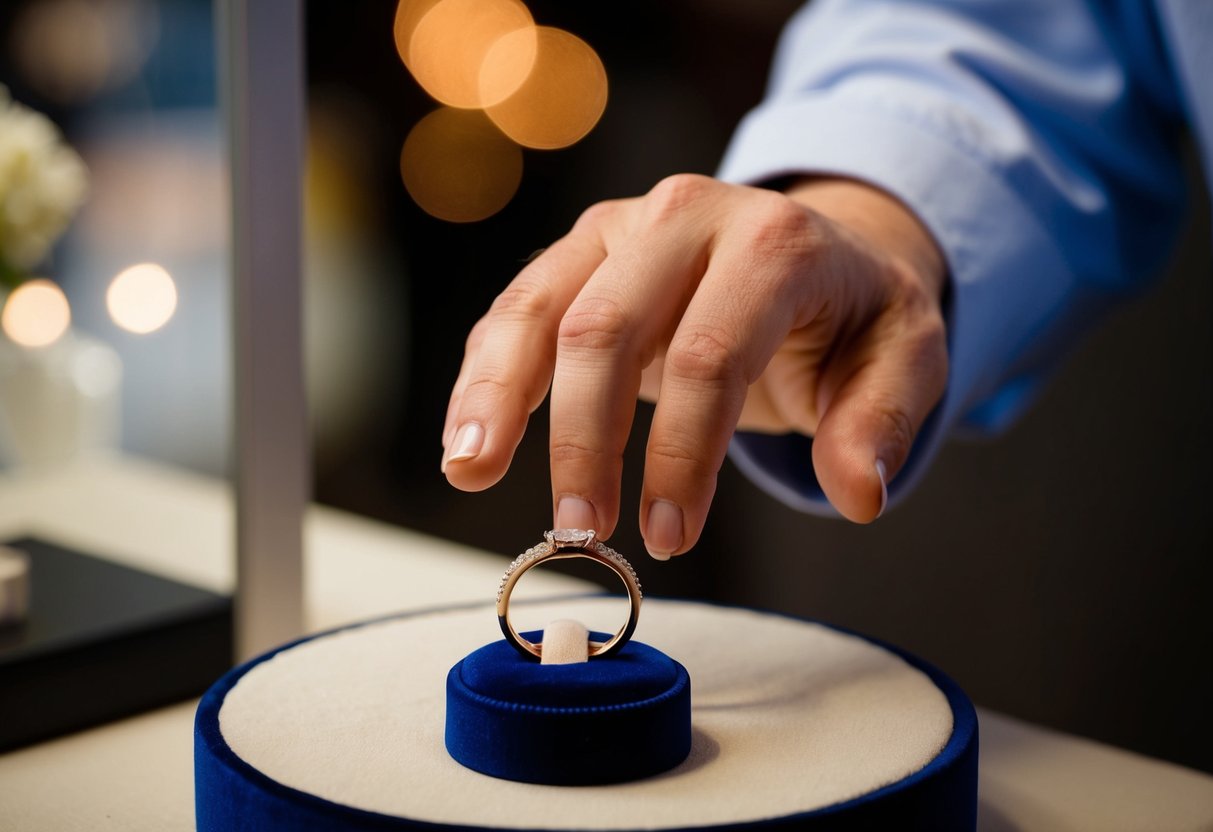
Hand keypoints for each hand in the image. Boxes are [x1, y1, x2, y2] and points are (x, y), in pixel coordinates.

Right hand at [441, 174, 946, 556]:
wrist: (818, 251)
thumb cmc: (853, 313)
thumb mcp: (904, 358)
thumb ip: (881, 422)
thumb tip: (857, 494)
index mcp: (771, 242)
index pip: (709, 353)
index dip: (681, 454)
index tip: (669, 537)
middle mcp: (684, 216)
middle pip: (606, 326)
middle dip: (583, 439)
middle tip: (580, 532)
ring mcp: (621, 230)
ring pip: (538, 306)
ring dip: (497, 396)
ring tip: (471, 471)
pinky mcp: (581, 256)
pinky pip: (516, 311)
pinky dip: (486, 377)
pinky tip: (470, 440)